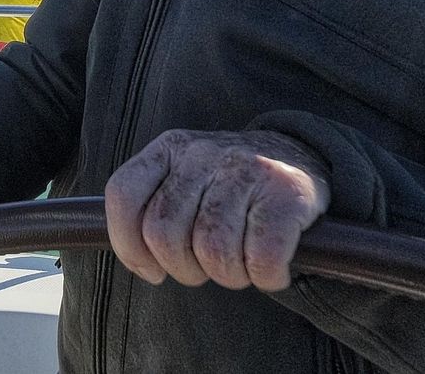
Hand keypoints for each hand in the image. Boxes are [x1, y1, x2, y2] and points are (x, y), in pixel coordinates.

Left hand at [104, 129, 329, 291]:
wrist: (302, 158)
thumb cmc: (232, 187)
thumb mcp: (186, 180)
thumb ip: (154, 207)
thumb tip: (140, 262)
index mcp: (169, 148)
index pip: (123, 196)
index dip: (128, 246)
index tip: (152, 271)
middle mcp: (203, 152)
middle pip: (165, 235)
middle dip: (184, 269)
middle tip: (208, 268)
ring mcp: (245, 168)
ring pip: (213, 251)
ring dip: (229, 276)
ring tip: (241, 266)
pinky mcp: (286, 191)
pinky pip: (261, 257)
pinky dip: (266, 276)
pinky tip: (271, 269)